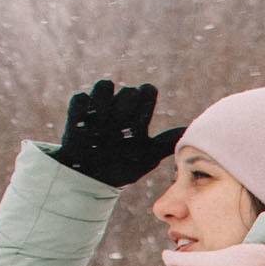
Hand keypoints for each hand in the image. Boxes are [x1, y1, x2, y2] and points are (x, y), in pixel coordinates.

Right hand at [51, 80, 181, 187]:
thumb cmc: (121, 166)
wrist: (91, 179)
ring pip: (104, 86)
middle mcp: (119, 110)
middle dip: (127, 102)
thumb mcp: (146, 157)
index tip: (147, 98)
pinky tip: (87, 122)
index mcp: (136, 118)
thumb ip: (165, 143)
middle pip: (128, 91)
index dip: (147, 95)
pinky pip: (80, 98)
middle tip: (124, 119)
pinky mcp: (77, 114)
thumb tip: (188, 132)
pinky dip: (84, 106)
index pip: (146, 95)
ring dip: (105, 98)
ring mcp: (98, 110)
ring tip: (103, 119)